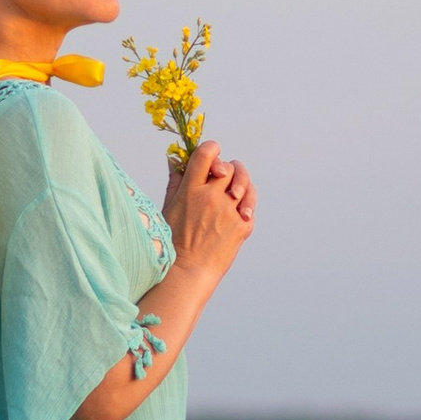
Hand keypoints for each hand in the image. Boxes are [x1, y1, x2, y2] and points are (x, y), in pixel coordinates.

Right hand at [164, 141, 254, 283]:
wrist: (188, 271)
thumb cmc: (174, 240)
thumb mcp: (169, 206)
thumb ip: (176, 180)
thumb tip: (175, 158)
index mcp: (190, 190)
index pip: (206, 154)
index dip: (212, 148)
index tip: (213, 153)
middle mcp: (211, 197)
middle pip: (228, 167)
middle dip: (226, 169)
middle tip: (222, 177)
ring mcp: (228, 211)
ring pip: (245, 183)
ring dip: (240, 184)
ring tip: (234, 193)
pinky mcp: (242, 225)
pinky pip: (252, 204)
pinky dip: (246, 204)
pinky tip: (237, 211)